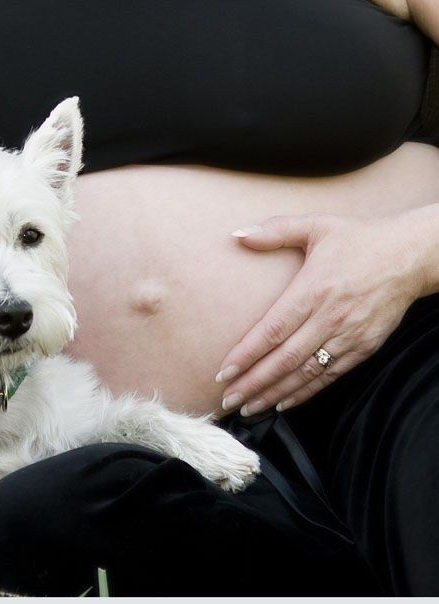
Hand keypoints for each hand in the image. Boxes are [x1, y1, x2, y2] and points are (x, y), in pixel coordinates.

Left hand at [215, 211, 426, 416]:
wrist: (411, 256)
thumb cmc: (357, 239)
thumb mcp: (316, 225)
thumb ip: (275, 230)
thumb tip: (237, 235)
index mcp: (313, 289)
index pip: (272, 330)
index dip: (246, 355)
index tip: (222, 372)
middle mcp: (330, 317)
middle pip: (284, 359)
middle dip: (252, 383)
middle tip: (226, 400)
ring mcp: (349, 336)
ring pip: (304, 374)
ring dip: (273, 394)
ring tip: (247, 408)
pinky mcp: (364, 348)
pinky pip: (329, 377)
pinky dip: (304, 393)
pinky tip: (281, 403)